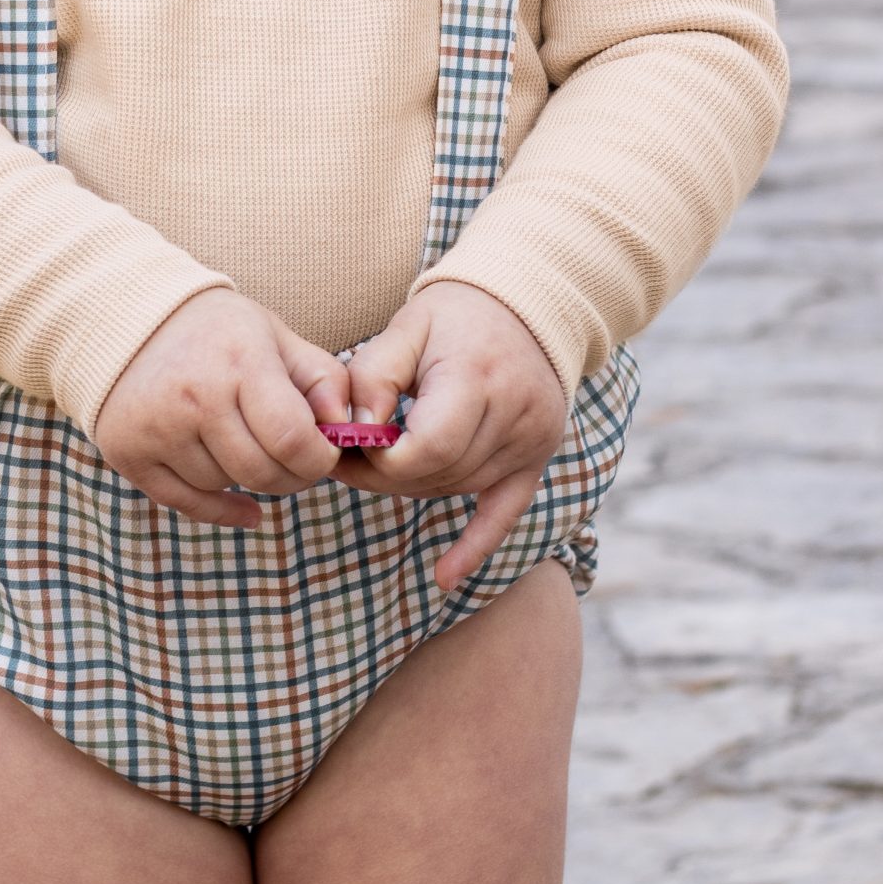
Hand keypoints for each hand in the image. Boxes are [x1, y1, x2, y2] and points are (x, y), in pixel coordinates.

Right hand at [93, 290, 345, 527]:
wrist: (129, 319)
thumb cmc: (218, 331)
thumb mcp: (275, 336)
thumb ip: (322, 380)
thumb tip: (348, 430)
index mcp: (239, 362)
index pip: (294, 440)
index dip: (319, 458)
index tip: (322, 451)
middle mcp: (194, 397)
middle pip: (262, 474)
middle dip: (291, 475)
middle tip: (294, 458)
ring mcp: (157, 429)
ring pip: (226, 486)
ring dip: (245, 476)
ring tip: (242, 441)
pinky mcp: (129, 454)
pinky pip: (189, 505)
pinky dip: (223, 509)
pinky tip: (245, 507)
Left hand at [337, 284, 570, 591]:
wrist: (526, 306)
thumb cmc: (456, 314)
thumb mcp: (408, 326)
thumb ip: (374, 374)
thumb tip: (353, 428)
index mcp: (478, 377)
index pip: (426, 447)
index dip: (381, 458)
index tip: (350, 445)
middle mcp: (513, 414)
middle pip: (439, 473)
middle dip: (386, 473)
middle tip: (345, 462)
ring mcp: (532, 441)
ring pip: (459, 488)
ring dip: (414, 485)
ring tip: (374, 468)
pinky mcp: (537, 458)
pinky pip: (506, 512)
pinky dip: (475, 545)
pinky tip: (446, 576)